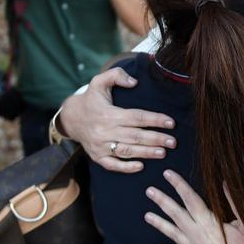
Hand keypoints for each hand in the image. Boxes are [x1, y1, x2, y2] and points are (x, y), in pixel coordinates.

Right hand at [59, 67, 176, 172]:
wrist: (70, 118)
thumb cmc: (91, 99)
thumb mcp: (99, 81)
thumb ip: (116, 75)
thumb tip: (134, 82)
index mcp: (108, 114)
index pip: (137, 117)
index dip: (155, 120)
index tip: (171, 123)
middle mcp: (105, 131)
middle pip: (136, 136)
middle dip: (156, 139)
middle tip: (173, 142)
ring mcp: (100, 146)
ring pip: (127, 151)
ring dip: (146, 153)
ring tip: (163, 153)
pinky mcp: (97, 157)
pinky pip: (112, 165)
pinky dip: (126, 167)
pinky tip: (141, 167)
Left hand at [144, 170, 243, 243]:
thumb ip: (233, 201)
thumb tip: (225, 182)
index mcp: (208, 223)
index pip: (189, 199)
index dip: (178, 184)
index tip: (167, 174)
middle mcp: (197, 236)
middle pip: (175, 214)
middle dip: (162, 201)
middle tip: (149, 191)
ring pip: (173, 234)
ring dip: (160, 224)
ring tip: (147, 216)